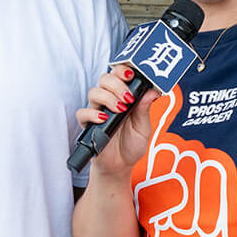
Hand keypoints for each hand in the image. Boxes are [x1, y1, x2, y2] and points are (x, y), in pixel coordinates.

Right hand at [74, 65, 153, 180]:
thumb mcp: (143, 128)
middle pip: (105, 78)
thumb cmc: (131, 145)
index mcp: (124, 97)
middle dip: (117, 83)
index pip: (120, 75)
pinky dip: (92, 113)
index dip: (124, 70)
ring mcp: (97, 111)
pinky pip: (83, 113)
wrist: (120, 166)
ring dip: (108, 97)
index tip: (132, 74)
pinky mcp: (88, 124)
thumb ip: (145, 109)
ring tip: (120, 109)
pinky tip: (104, 119)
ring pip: (94, 91)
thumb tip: (154, 91)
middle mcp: (109, 100)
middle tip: (128, 96)